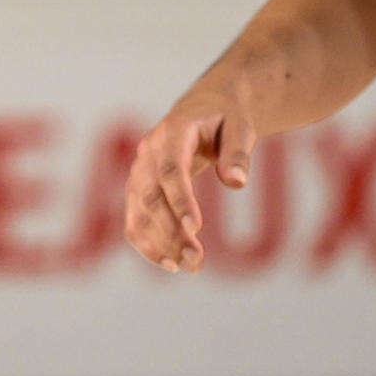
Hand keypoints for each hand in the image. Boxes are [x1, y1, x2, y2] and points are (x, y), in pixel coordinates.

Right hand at [125, 89, 258, 272]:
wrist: (203, 109)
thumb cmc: (225, 120)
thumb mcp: (240, 127)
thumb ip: (237, 153)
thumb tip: (237, 183)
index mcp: (173, 132)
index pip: (170, 169)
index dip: (180, 200)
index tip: (195, 229)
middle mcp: (149, 151)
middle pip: (150, 195)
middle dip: (170, 231)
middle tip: (198, 261)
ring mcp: (139, 170)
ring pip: (139, 211)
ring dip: (160, 242)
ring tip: (192, 267)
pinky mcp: (139, 188)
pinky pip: (134, 218)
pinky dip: (146, 243)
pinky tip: (171, 264)